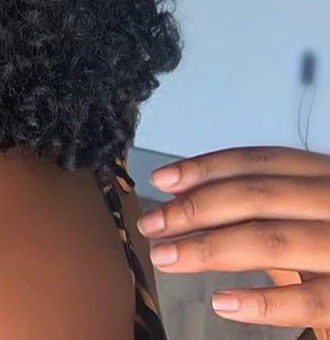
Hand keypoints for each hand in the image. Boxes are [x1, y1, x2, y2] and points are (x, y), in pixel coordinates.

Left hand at [135, 146, 329, 338]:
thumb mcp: (319, 211)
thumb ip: (277, 207)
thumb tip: (199, 201)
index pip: (260, 161)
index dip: (206, 167)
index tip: (161, 180)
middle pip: (256, 198)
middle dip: (195, 209)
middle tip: (151, 226)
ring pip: (273, 243)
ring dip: (210, 250)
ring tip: (167, 258)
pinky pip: (311, 301)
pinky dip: (264, 301)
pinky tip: (223, 303)